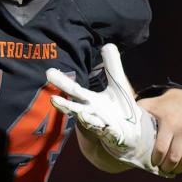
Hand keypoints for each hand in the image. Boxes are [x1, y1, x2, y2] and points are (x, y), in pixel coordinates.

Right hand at [46, 44, 163, 175]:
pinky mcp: (115, 136)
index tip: (49, 73)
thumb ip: (113, 66)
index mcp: (91, 101)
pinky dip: (109, 132)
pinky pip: (111, 134)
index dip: (63, 82)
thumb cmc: (119, 108)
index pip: (75, 90)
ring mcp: (102, 126)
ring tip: (82, 114)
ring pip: (92, 123)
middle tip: (53, 99)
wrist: (131, 132)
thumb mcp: (118, 84)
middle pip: (77, 109)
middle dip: (65, 105)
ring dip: (87, 119)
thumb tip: (108, 44)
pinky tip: (109, 128)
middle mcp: (93, 114)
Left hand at [139, 88, 181, 174]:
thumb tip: (116, 124)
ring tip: (171, 169)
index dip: (156, 160)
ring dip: (178, 169)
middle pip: (174, 158)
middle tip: (162, 169)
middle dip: (166, 167)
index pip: (161, 149)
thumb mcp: (149, 106)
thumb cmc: (162, 106)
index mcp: (169, 121)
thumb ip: (135, 114)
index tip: (153, 163)